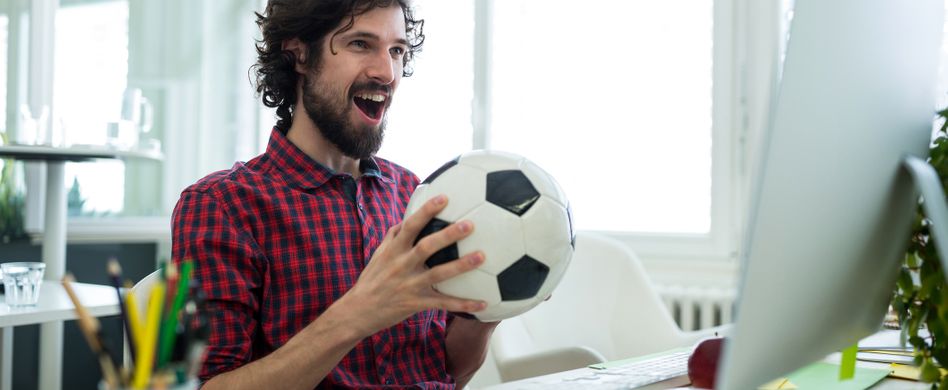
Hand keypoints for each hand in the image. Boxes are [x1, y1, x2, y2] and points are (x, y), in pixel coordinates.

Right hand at [338, 194, 486, 336]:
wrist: (358, 312)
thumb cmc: (371, 280)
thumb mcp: (379, 254)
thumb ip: (393, 236)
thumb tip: (407, 219)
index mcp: (394, 250)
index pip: (410, 226)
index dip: (426, 211)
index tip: (444, 198)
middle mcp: (402, 265)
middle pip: (427, 247)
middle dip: (448, 235)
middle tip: (469, 224)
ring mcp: (410, 285)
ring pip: (438, 274)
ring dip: (461, 265)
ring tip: (481, 256)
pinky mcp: (417, 303)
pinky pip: (443, 303)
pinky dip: (463, 304)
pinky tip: (483, 303)